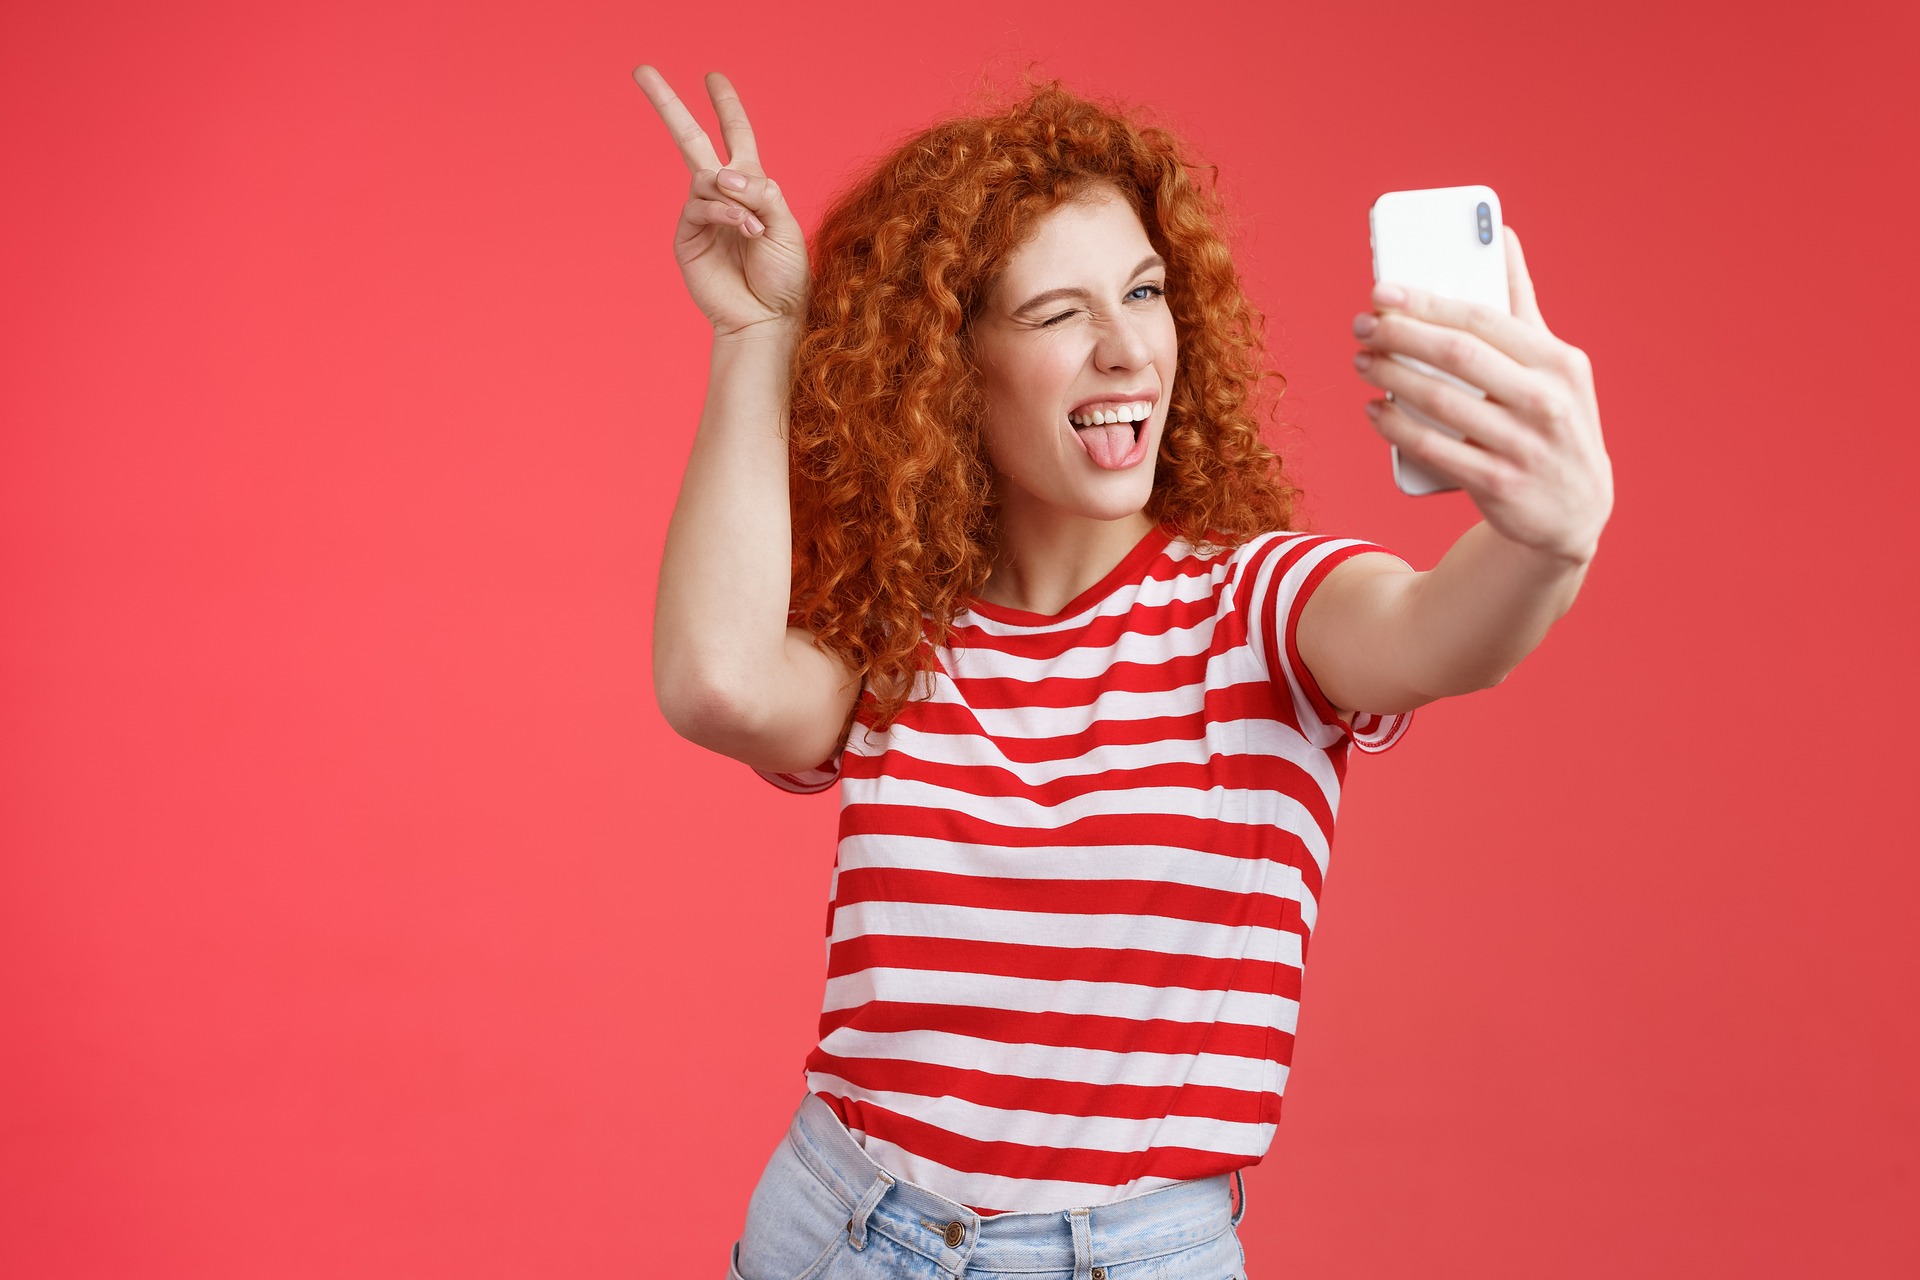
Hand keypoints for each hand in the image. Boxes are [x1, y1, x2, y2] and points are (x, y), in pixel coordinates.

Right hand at [632, 66, 809, 338]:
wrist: (767, 320)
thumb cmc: (784, 278)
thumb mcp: (786, 228)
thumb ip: (762, 193)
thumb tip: (724, 172)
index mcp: (753, 189)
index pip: (736, 137)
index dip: (727, 107)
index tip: (714, 77)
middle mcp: (723, 196)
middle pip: (691, 140)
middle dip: (669, 105)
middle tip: (642, 70)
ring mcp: (702, 216)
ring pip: (705, 179)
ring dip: (733, 198)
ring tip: (754, 229)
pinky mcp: (688, 238)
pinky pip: (700, 207)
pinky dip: (725, 212)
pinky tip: (744, 230)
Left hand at [1351, 226, 1612, 564]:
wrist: (1576, 512)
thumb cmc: (1554, 421)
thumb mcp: (1555, 365)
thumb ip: (1522, 304)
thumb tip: (1500, 237)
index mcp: (1558, 362)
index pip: (1483, 320)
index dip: (1426, 303)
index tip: (1383, 291)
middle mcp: (1545, 401)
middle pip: (1456, 356)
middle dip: (1400, 335)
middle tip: (1363, 325)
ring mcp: (1522, 446)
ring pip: (1439, 402)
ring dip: (1390, 378)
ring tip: (1362, 361)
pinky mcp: (1498, 484)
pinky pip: (1434, 449)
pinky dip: (1396, 427)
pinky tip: (1374, 409)